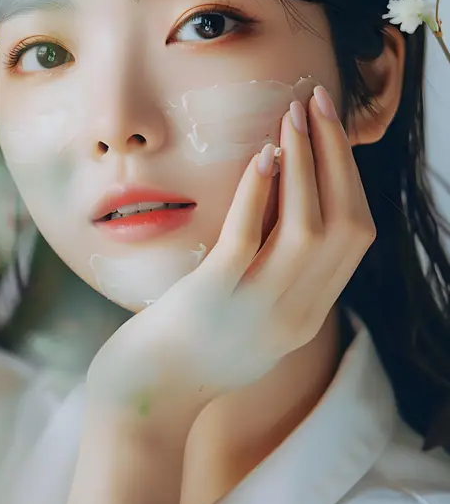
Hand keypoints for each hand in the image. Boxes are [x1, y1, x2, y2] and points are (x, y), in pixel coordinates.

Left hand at [87, 86, 375, 428]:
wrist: (148, 400)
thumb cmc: (192, 351)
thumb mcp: (253, 319)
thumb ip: (279, 277)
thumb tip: (281, 208)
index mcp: (307, 315)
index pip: (355, 239)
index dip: (350, 180)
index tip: (334, 134)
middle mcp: (294, 315)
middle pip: (345, 228)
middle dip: (338, 159)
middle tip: (319, 103)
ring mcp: (256, 310)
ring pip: (307, 230)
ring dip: (306, 165)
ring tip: (293, 115)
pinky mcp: (212, 301)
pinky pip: (247, 241)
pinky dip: (259, 194)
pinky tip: (263, 156)